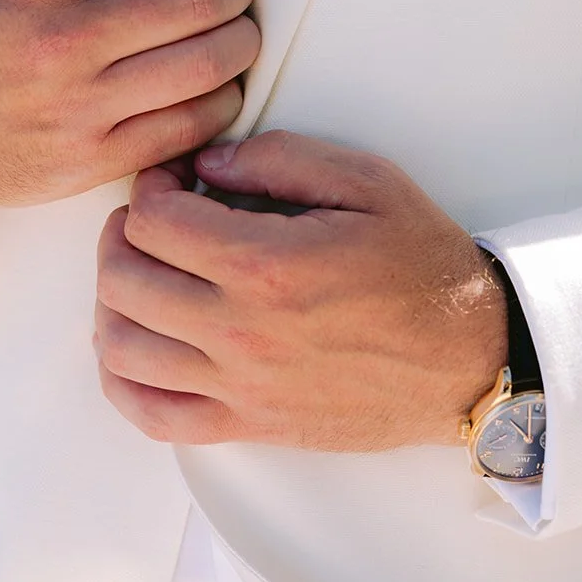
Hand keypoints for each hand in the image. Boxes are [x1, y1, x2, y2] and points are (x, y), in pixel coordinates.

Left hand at [95, 131, 506, 450]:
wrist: (467, 357)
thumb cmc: (421, 264)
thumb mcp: (365, 180)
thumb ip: (279, 157)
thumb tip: (206, 161)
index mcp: (267, 264)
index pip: (153, 221)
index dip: (149, 186)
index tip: (172, 177)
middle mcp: (241, 331)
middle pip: (123, 280)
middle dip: (122, 234)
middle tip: (150, 214)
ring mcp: (240, 386)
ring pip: (122, 348)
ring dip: (113, 299)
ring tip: (139, 270)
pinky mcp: (247, 424)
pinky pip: (152, 415)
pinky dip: (122, 379)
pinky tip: (132, 343)